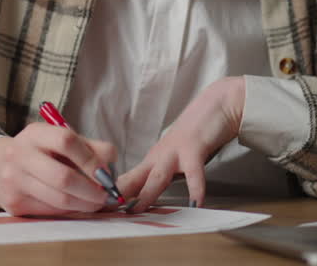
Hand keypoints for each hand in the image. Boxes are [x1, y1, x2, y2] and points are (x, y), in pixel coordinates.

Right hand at [0, 122, 117, 215]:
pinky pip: (51, 211)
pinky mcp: (14, 204)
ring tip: (96, 202)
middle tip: (106, 195)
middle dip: (91, 190)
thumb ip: (90, 147)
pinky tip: (77, 206)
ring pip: (59, 199)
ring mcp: (13, 180)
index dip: (90, 159)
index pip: (66, 141)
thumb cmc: (43, 153)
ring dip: (85, 204)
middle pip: (62, 177)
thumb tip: (110, 162)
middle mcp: (19, 154)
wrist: (0, 168)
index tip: (105, 173)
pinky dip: (70, 210)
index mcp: (34, 133)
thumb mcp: (62, 140)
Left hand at [118, 76, 244, 211]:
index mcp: (153, 159)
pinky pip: (194, 173)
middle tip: (108, 209)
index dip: (114, 193)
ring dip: (146, 193)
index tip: (101, 207)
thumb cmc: (195, 133)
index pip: (128, 179)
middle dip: (121, 194)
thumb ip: (162, 172)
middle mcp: (160, 156)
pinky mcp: (194, 149)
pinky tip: (195, 203)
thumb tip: (149, 194)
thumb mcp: (173, 154)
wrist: (214, 105)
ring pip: (157, 176)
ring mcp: (176, 152)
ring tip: (138, 210)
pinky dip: (195, 189)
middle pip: (135, 177)